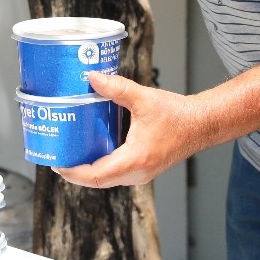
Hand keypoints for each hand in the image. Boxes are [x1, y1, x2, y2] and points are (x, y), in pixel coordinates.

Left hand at [55, 71, 197, 188]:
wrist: (201, 124)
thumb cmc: (177, 115)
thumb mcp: (144, 98)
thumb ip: (116, 88)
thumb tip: (92, 78)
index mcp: (135, 159)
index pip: (96, 176)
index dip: (73, 173)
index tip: (58, 164)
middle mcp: (137, 173)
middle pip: (98, 181)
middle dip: (76, 172)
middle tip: (58, 156)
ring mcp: (141, 174)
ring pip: (107, 179)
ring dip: (88, 170)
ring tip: (71, 154)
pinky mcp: (143, 170)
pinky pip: (116, 174)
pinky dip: (101, 166)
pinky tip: (92, 150)